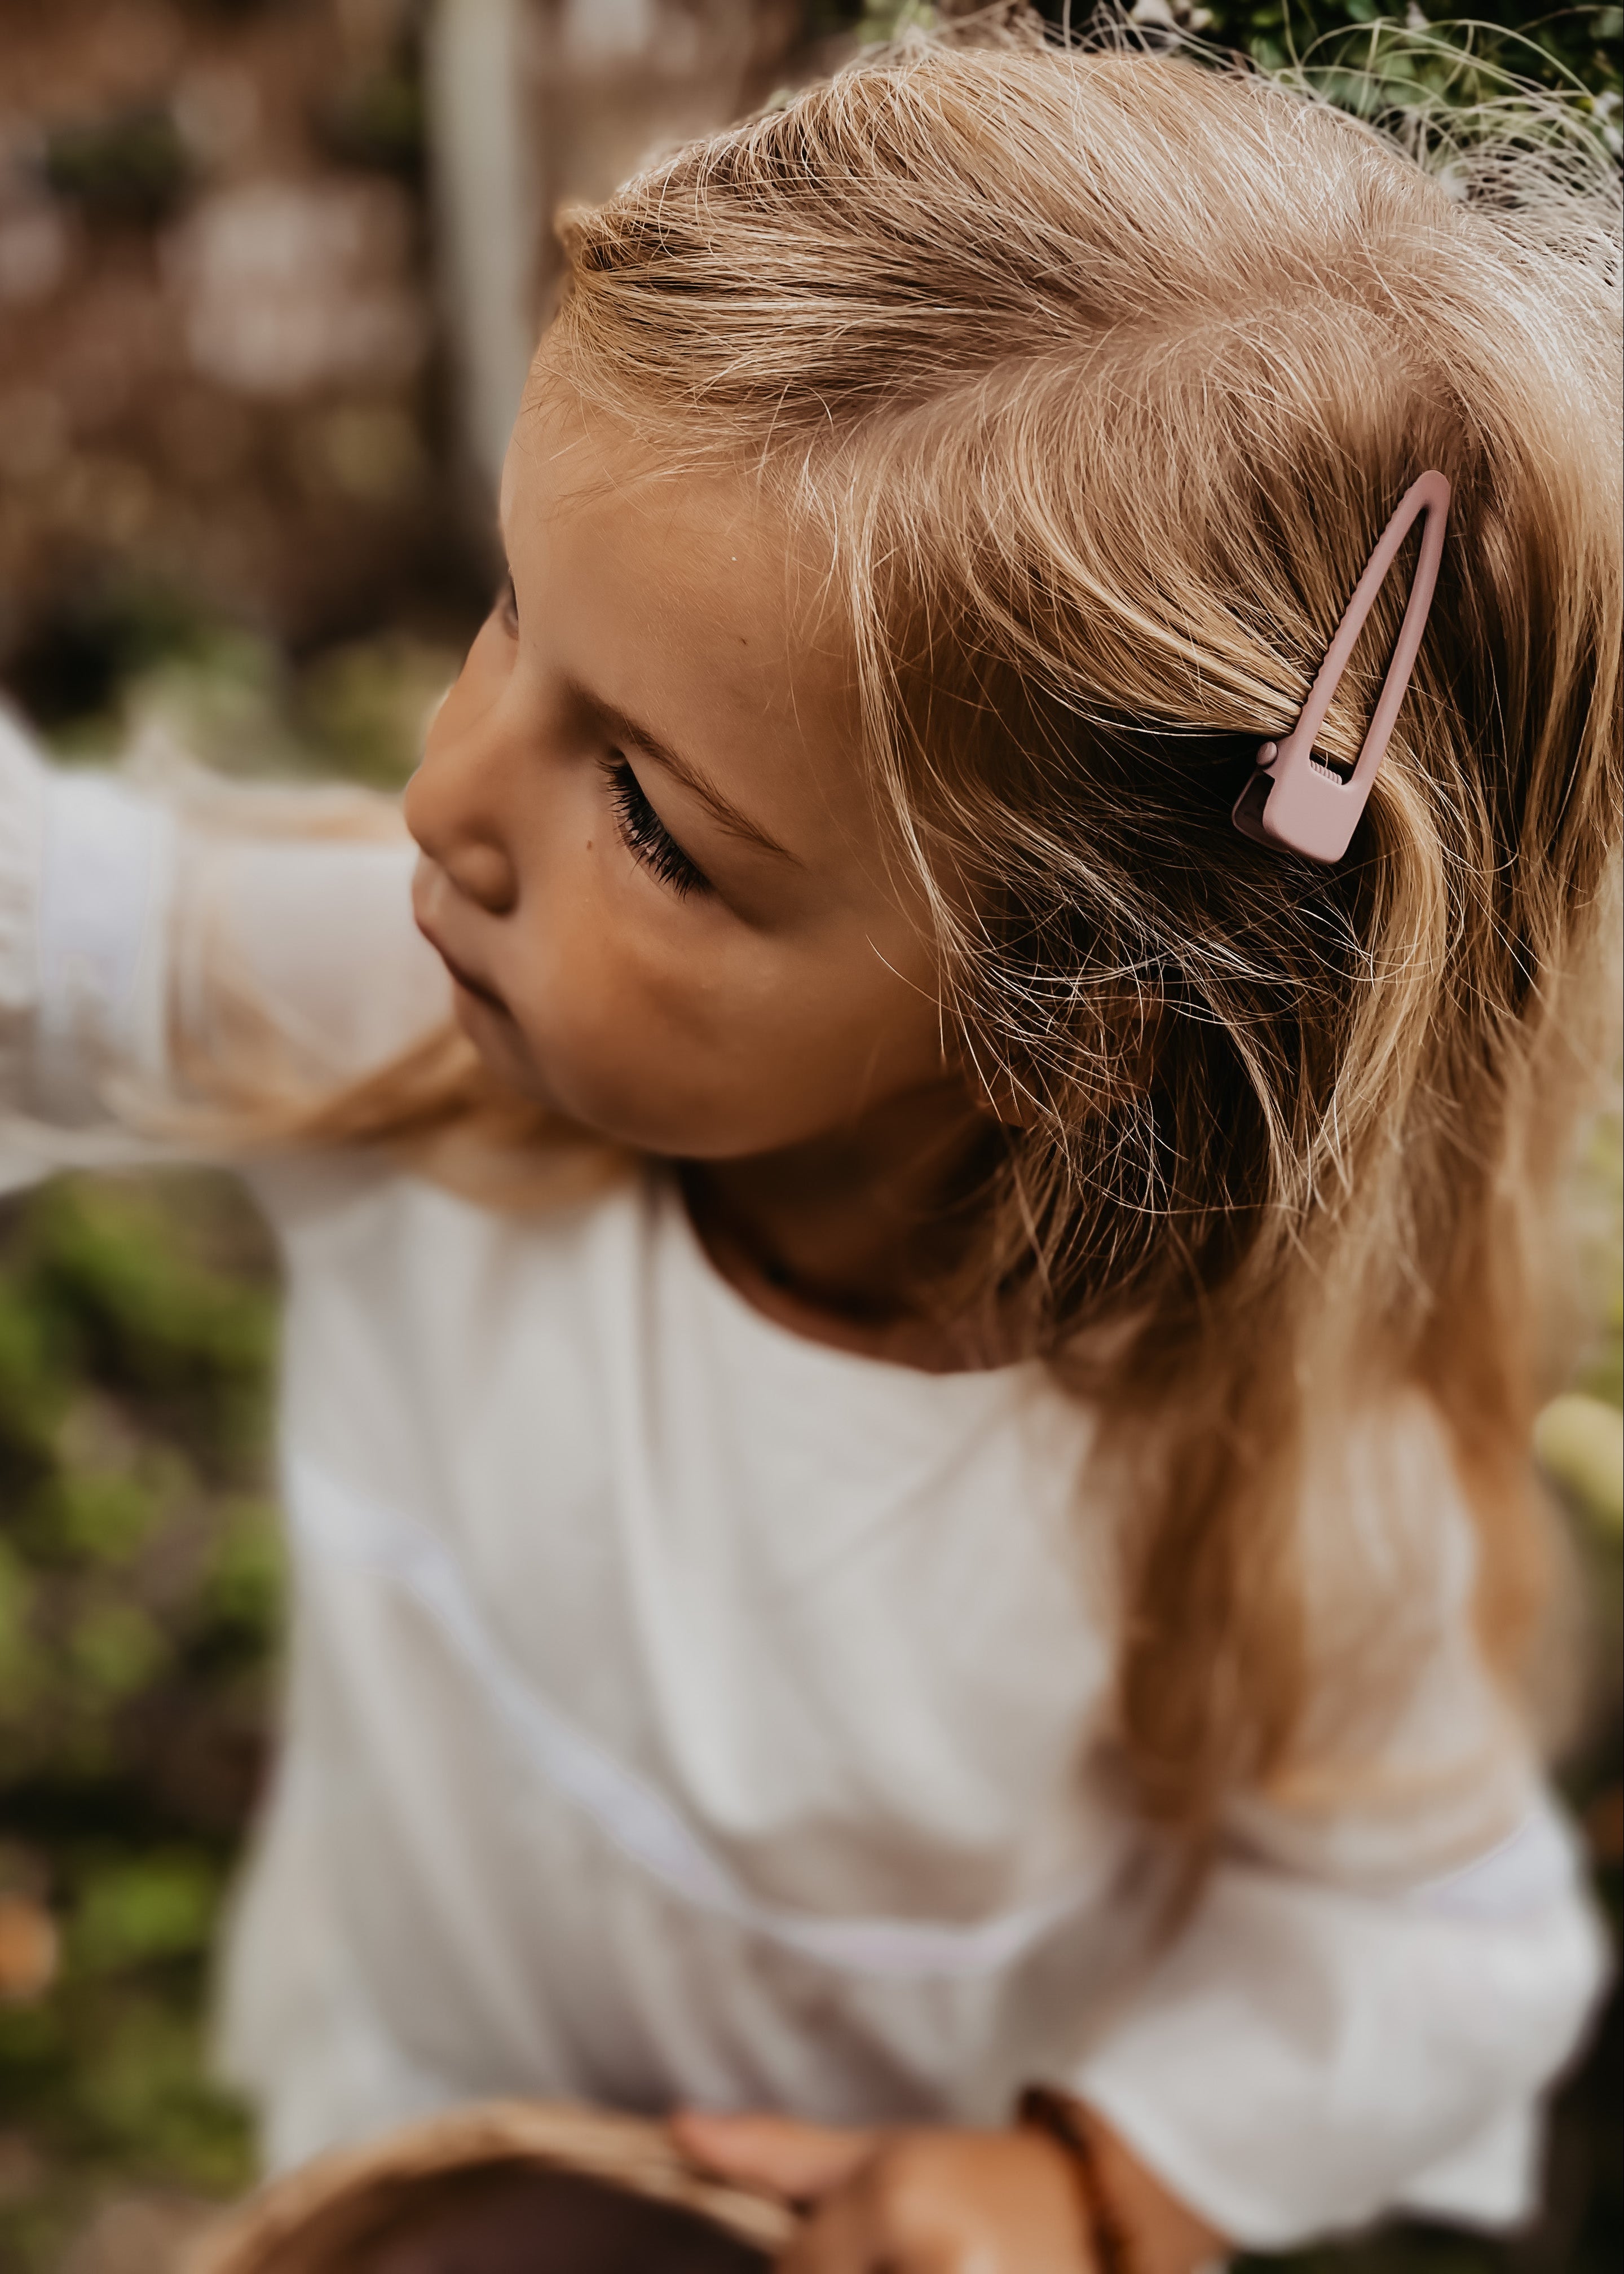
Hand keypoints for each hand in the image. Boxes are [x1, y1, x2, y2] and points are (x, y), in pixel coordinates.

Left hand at [671, 2108, 1093, 2272]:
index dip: (815, 2269)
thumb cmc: (980, 2179)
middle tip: (915, 2252)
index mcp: (903, 2202)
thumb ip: (778, 2153)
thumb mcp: (883, 2157)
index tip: (873, 2249)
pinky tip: (968, 2270)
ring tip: (948, 2259)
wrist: (1106, 2211)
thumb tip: (677, 2128)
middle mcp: (940, 2263)